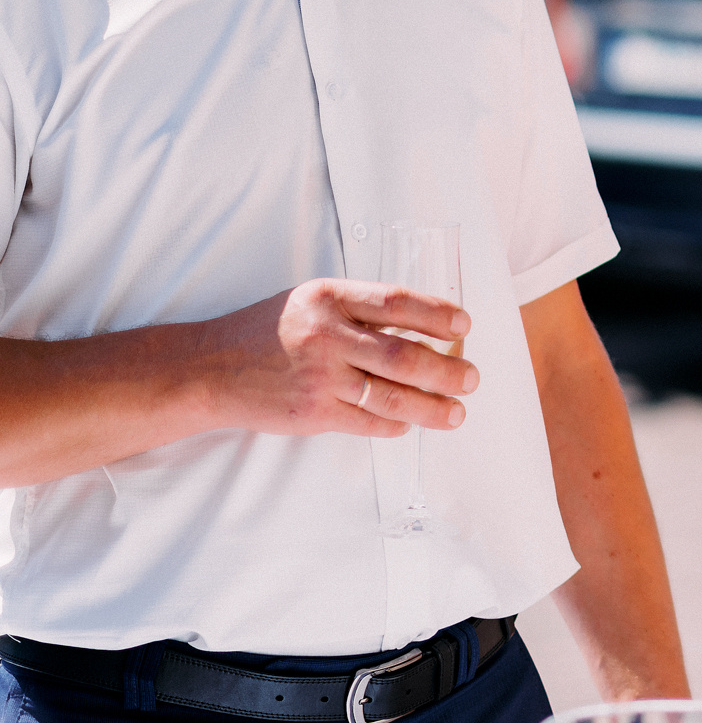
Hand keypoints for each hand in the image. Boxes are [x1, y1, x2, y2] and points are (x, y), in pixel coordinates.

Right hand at [198, 279, 478, 438]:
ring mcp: (319, 377)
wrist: (209, 367)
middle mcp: (327, 335)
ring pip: (392, 395)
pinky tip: (409, 424)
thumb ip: (361, 310)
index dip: (438, 314)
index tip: (465, 326)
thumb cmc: (269, 330)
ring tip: (457, 411)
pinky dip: (395, 424)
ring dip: (433, 407)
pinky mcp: (312, 413)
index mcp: (331, 298)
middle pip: (405, 355)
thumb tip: (426, 329)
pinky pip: (368, 421)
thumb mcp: (313, 300)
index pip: (398, 302)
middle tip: (472, 378)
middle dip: (448, 370)